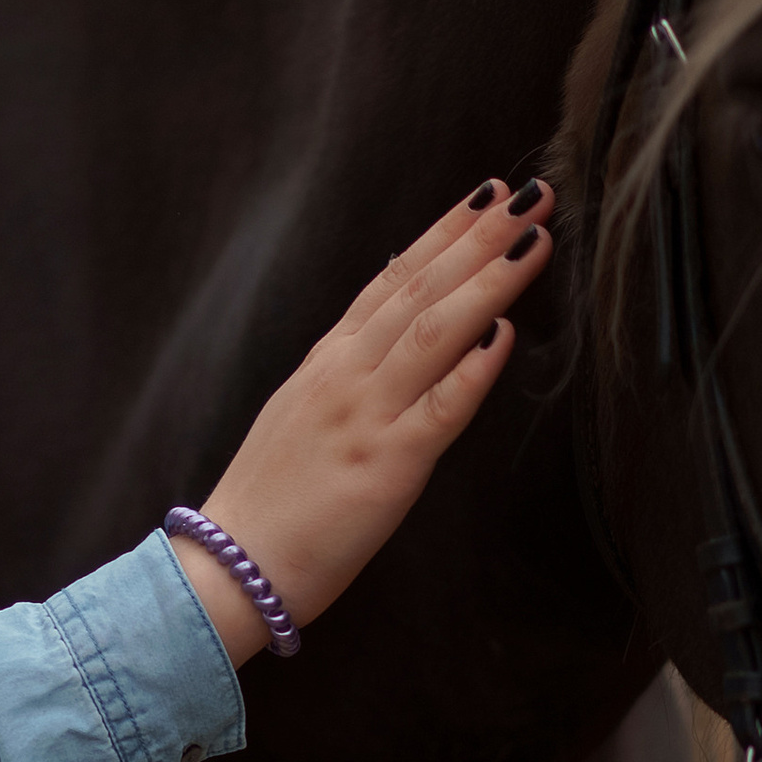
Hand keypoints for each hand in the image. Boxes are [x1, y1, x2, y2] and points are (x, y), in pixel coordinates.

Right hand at [175, 180, 553, 663]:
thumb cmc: (267, 505)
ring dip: (488, 280)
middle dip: (479, 237)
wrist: (228, 566)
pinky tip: (507, 331)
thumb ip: (346, 378)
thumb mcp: (300, 418)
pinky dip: (476, 365)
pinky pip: (441, 405)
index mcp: (325, 364)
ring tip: (533, 239)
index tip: (486, 197)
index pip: (390, 281)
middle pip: (419, 289)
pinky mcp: (387, 465)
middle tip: (531, 195)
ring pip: (435, 330)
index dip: (442, 235)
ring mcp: (365, 415)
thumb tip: (395, 343)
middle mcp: (345, 376)